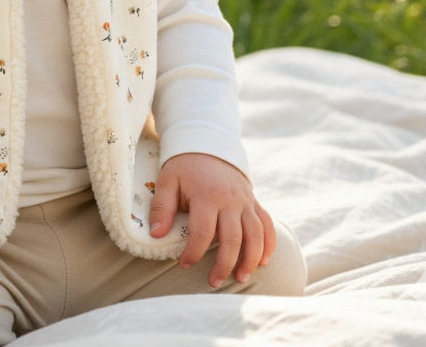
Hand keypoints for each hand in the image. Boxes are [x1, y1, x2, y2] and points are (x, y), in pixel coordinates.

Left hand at [148, 152, 275, 288]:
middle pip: (233, 238)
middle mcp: (230, 199)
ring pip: (255, 234)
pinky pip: (267, 224)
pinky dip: (269, 244)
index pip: (203, 231)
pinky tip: (262, 261)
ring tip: (240, 278)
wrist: (207, 144)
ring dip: (250, 259)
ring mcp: (245, 200)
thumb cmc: (184, 168)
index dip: (194, 252)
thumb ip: (162, 207)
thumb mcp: (167, 181)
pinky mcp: (254, 201)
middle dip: (224, 264)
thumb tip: (156, 234)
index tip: (184, 264)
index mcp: (206, 195)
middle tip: (213, 282)